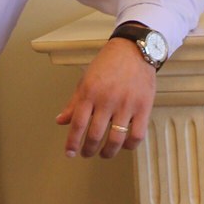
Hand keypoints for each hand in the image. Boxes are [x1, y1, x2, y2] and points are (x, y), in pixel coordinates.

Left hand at [55, 37, 155, 158]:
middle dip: (88, 149)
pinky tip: (124, 145)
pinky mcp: (143, 107)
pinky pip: (137, 134)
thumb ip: (74, 103)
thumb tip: (60, 121)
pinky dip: (129, 145)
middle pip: (95, 135)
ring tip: (104, 154)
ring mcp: (126, 104)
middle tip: (86, 153)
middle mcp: (107, 100)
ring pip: (116, 138)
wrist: (134, 50)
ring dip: (108, 152)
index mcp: (89, 92)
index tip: (69, 153)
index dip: (72, 142)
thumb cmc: (107, 64)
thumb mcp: (85, 80)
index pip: (77, 124)